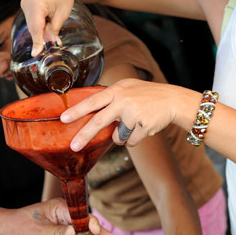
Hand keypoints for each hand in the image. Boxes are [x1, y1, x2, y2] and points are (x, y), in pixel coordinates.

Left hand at [0, 198, 118, 234]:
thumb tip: (74, 234)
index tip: (99, 232)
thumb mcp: (37, 231)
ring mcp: (64, 228)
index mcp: (60, 208)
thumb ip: (56, 233)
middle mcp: (65, 217)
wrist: (6, 233)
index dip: (92, 223)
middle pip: (87, 226)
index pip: (81, 215)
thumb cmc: (19, 226)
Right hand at [20, 0, 79, 55]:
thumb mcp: (62, 14)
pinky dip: (38, 23)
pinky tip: (47, 18)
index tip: (36, 54)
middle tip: (54, 41)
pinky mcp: (25, 2)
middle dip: (41, 36)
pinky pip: (30, 18)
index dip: (37, 42)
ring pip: (31, 24)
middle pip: (32, 27)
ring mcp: (24, 0)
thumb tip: (48, 43)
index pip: (36, 27)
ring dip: (40, 29)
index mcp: (37, 2)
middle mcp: (27, 0)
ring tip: (53, 21)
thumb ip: (53, 29)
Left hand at [60, 79, 177, 149]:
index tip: (63, 118)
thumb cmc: (147, 95)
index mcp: (117, 90)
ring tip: (134, 123)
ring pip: (117, 136)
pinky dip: (134, 139)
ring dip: (122, 135)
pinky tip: (143, 128)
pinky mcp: (143, 126)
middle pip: (99, 122)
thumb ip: (110, 97)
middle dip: (84, 136)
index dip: (77, 110)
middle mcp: (124, 101)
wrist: (172, 100)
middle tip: (73, 146)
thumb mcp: (127, 88)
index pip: (93, 101)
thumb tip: (89, 110)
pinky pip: (130, 142)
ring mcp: (133, 114)